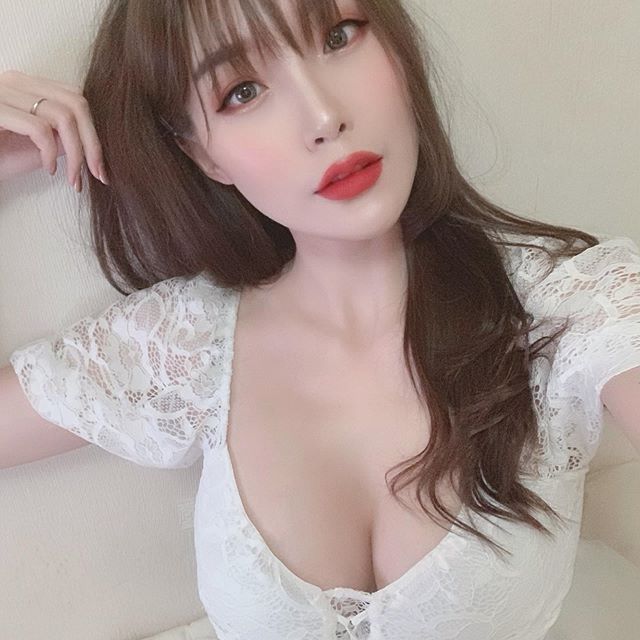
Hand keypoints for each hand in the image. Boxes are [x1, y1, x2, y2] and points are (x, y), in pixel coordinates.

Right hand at [0, 70, 106, 189]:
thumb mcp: (39, 147)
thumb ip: (63, 138)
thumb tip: (95, 144)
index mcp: (28, 86)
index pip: (75, 97)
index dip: (95, 132)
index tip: (99, 166)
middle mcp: (15, 81)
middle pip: (76, 103)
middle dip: (93, 143)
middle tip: (98, 175)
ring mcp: (2, 92)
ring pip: (63, 117)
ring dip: (75, 155)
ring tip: (72, 179)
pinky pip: (39, 129)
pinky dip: (50, 154)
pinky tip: (49, 171)